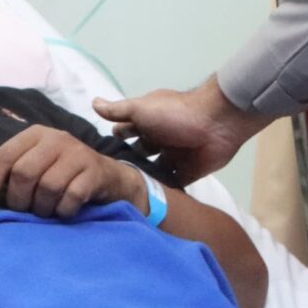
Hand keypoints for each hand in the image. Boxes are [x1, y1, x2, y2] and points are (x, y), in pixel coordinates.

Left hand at [0, 125, 145, 219]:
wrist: (107, 178)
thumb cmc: (59, 172)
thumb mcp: (27, 166)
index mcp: (33, 135)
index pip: (1, 157)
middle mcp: (56, 138)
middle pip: (23, 173)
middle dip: (19, 200)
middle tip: (25, 210)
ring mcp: (78, 153)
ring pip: (48, 186)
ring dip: (42, 208)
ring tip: (46, 211)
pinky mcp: (95, 171)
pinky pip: (71, 197)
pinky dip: (63, 211)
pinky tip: (64, 211)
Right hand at [94, 75, 266, 181]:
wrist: (216, 123)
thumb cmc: (175, 113)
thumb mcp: (141, 108)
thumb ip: (118, 110)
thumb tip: (93, 103)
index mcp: (148, 122)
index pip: (125, 134)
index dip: (112, 145)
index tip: (91, 162)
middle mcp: (159, 139)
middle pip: (138, 155)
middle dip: (126, 166)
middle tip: (105, 185)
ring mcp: (174, 157)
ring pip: (153, 172)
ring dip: (142, 181)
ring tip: (121, 198)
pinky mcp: (188, 172)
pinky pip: (172, 184)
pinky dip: (163, 192)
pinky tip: (145, 205)